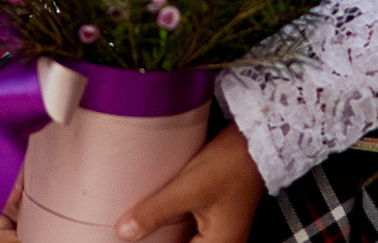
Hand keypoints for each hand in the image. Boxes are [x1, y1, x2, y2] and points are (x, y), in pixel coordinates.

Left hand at [119, 124, 263, 242]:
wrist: (251, 144)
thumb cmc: (230, 165)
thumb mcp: (187, 189)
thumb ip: (155, 212)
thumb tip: (126, 231)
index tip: (130, 240)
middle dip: (157, 239)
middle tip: (134, 231)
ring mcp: (220, 233)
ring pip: (183, 240)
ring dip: (163, 235)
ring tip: (141, 226)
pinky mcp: (215, 219)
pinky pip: (189, 232)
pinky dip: (171, 228)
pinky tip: (157, 218)